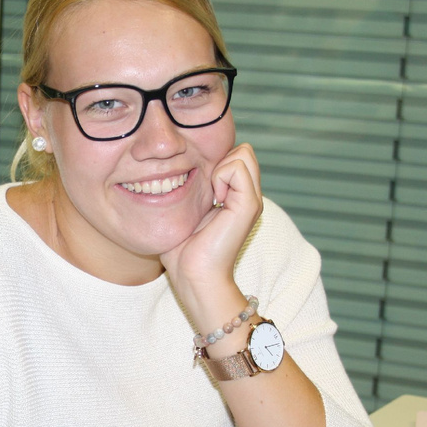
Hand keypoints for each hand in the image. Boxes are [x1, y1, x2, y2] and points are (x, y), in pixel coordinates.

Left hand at [161, 143, 262, 306]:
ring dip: (219, 168)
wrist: (194, 276)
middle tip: (206, 190)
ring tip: (210, 196)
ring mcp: (252, 200)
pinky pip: (236, 167)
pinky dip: (219, 176)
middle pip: (244, 150)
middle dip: (220, 160)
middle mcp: (248, 195)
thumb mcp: (186, 211)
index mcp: (236, 196)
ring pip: (243, 153)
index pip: (234, 154)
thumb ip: (191, 189)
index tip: (200, 189)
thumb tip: (175, 169)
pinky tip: (213, 200)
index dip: (214, 162)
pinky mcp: (249, 205)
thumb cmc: (182, 250)